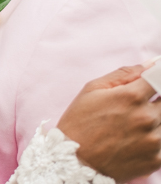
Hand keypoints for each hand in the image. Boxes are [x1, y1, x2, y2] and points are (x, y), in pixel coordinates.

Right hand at [57, 64, 160, 181]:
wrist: (74, 162)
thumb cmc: (79, 123)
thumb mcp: (92, 90)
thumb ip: (123, 75)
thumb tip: (149, 64)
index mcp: (131, 97)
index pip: (159, 79)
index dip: (158, 76)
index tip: (154, 80)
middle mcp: (146, 117)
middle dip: (153, 101)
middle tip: (134, 107)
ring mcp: (154, 140)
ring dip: (154, 120)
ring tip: (132, 125)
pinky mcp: (156, 159)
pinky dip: (153, 138)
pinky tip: (135, 140)